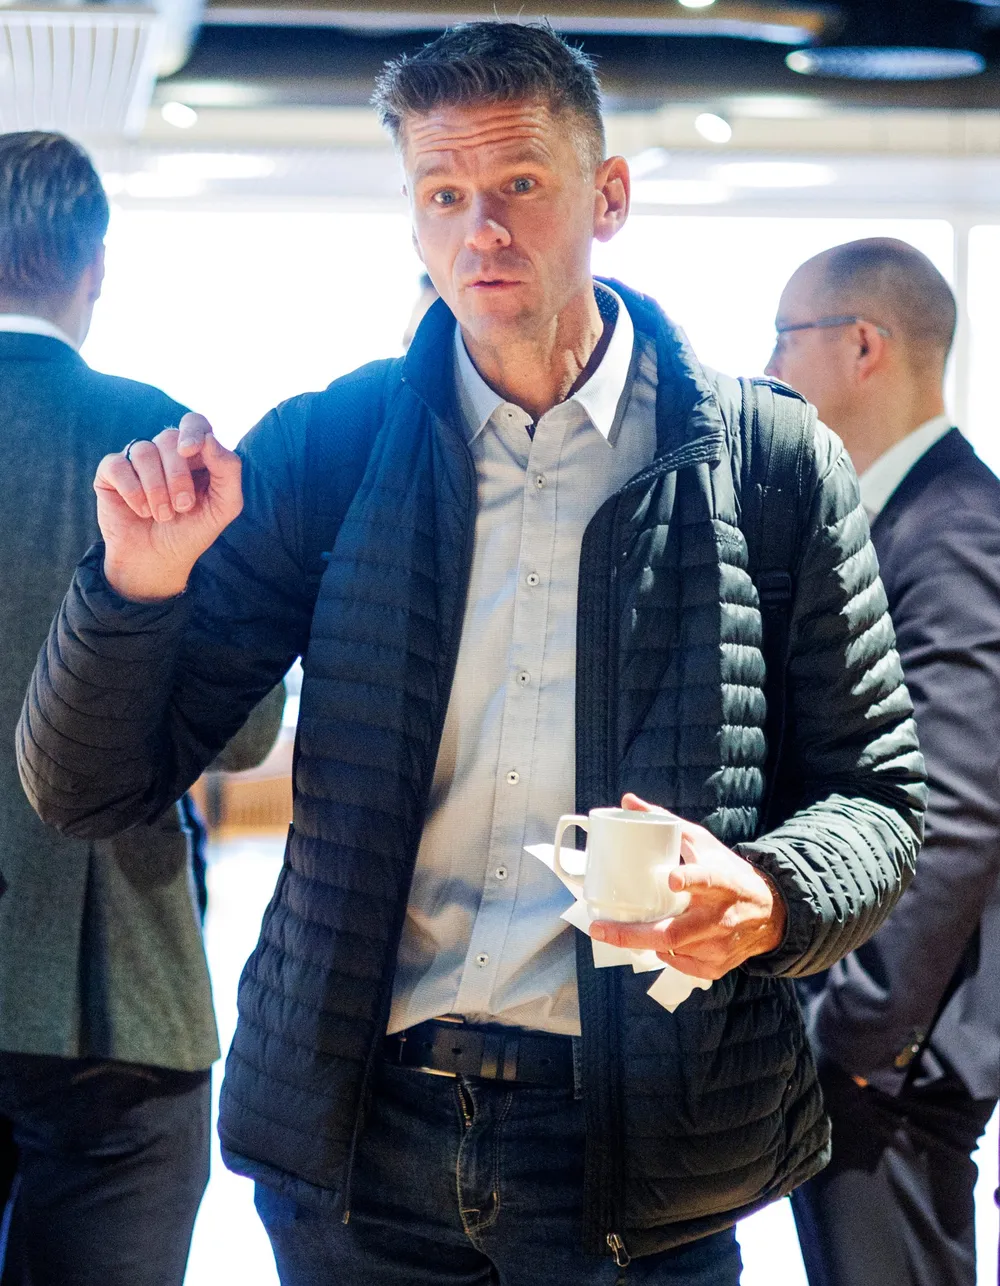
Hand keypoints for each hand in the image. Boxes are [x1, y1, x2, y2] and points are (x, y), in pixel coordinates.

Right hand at [95, 413, 242, 601]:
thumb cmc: (192, 530)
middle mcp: (165, 451)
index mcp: (195, 454)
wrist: (159, 559)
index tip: (190, 451)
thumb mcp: (224, 506)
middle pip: (169, 439)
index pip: (194, 423)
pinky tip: (140, 511)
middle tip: (183, 507)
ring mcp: (137, 460)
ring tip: (163, 515)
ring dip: (156, 489)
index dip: (192, 432)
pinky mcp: (111, 472)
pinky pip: (117, 464)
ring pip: (143, 451)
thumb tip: (209, 438)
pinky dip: (133, 491)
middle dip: (178, 477)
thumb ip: (228, 471)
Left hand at [589, 793, 787, 979]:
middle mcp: (722, 917)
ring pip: (671, 950)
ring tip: (626, 929)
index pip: (708, 879)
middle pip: (674, 932)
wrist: (770, 913)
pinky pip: (679, 964)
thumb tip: (628, 801)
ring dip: (644, 940)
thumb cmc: (730, 873)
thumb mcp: (703, 843)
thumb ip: (667, 822)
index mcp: (722, 881)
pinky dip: (664, 953)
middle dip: (634, 934)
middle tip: (601, 929)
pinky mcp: (717, 965)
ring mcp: (719, 945)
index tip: (671, 879)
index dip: (690, 880)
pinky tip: (661, 941)